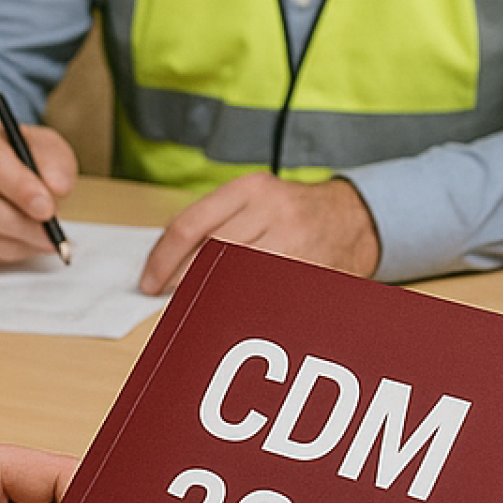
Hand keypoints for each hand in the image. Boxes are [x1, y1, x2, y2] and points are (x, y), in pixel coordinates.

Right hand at [0, 116, 76, 265]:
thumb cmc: (25, 159)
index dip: (20, 190)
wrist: (1, 173)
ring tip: (42, 239)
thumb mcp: (49, 149)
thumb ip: (56, 164)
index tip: (47, 210)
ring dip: (20, 245)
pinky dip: (4, 254)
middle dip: (26, 227)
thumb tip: (57, 187)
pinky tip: (19, 241)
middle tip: (54, 235)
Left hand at [140, 174, 379, 294]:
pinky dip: (242, 307)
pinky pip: (265, 295)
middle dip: (183, 281)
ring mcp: (295, 242)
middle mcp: (273, 212)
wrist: (353, 217)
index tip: (149, 283)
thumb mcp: (254, 198)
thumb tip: (165, 261)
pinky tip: (231, 312)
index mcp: (250, 189)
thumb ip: (214, 221)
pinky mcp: (311, 271)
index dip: (162, 260)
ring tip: (197, 306)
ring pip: (236, 277)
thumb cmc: (292, 211)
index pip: (190, 226)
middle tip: (170, 297)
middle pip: (210, 254)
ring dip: (210, 297)